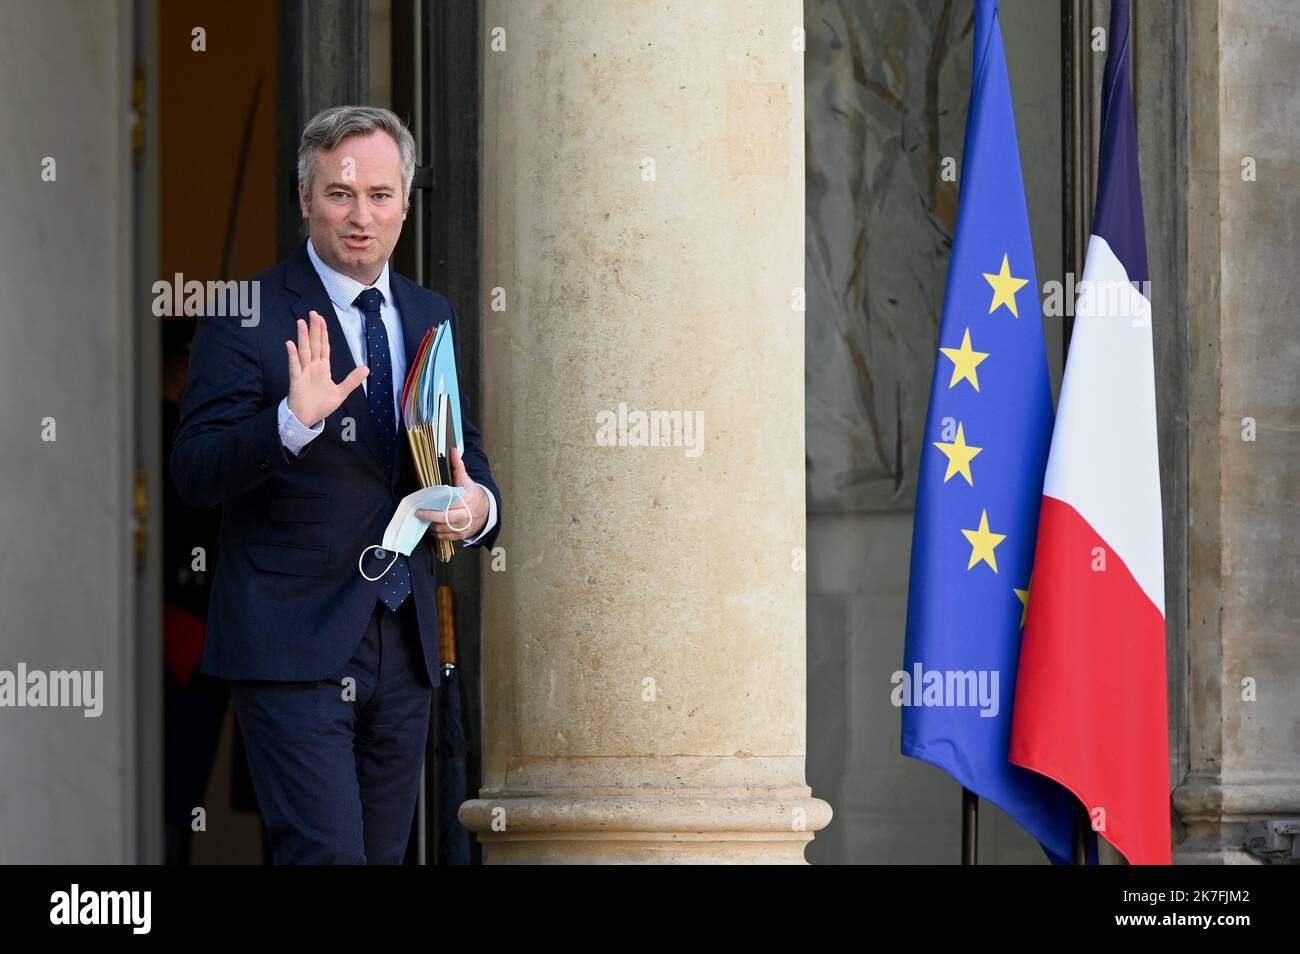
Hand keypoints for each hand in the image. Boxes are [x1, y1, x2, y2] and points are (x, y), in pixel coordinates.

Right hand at [285, 311, 368, 426]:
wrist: (308, 419)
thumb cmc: (321, 405)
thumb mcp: (341, 392)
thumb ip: (352, 380)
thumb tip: (366, 368)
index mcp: (323, 368)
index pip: (323, 346)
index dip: (323, 333)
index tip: (322, 320)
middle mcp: (312, 367)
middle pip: (314, 344)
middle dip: (314, 329)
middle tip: (313, 313)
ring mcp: (303, 373)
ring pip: (304, 351)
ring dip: (303, 337)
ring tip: (302, 323)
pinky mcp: (296, 381)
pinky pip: (294, 367)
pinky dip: (292, 356)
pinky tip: (290, 344)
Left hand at [417, 447, 488, 540]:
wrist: (487, 511)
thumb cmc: (473, 494)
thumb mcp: (467, 480)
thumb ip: (458, 466)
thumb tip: (453, 450)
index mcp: (468, 499)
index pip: (450, 502)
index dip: (436, 505)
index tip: (423, 504)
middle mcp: (467, 514)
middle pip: (446, 518)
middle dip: (430, 516)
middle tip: (418, 513)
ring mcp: (465, 526)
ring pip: (444, 529)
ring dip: (432, 525)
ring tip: (424, 519)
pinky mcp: (462, 535)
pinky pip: (445, 537)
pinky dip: (436, 533)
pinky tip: (431, 527)